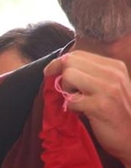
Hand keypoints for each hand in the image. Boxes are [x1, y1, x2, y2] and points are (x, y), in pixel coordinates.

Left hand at [45, 52, 130, 167]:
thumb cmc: (116, 111)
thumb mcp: (108, 86)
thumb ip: (89, 74)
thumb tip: (59, 65)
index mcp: (115, 66)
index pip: (78, 54)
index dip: (59, 64)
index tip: (51, 73)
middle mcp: (113, 74)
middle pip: (70, 63)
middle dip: (63, 78)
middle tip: (71, 92)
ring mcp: (108, 89)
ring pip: (69, 76)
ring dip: (67, 91)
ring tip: (78, 101)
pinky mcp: (101, 106)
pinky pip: (71, 100)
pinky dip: (71, 108)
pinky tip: (82, 113)